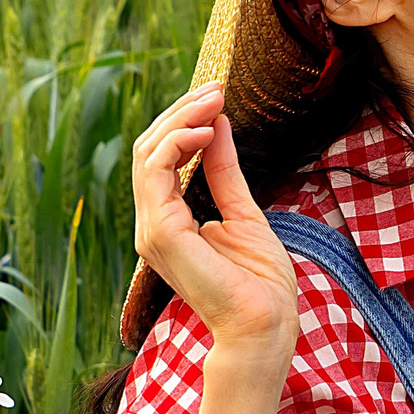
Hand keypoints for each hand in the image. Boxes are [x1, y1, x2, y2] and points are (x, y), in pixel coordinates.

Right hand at [132, 84, 299, 368]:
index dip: (184, 121)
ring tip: (214, 100)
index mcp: (168, 223)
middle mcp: (153, 226)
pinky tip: (207, 130)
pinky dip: (178, 142)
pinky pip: (156, 171)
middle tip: (216, 88)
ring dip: (181, 118)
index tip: (218, 96)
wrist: (264, 325)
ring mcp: (153, 231)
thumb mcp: (244, 212)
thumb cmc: (259, 283)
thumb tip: (217, 126)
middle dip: (182, 112)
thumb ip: (224, 171)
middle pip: (149, 150)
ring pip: (148, 154)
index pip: (159, 159)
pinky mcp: (162, 234)